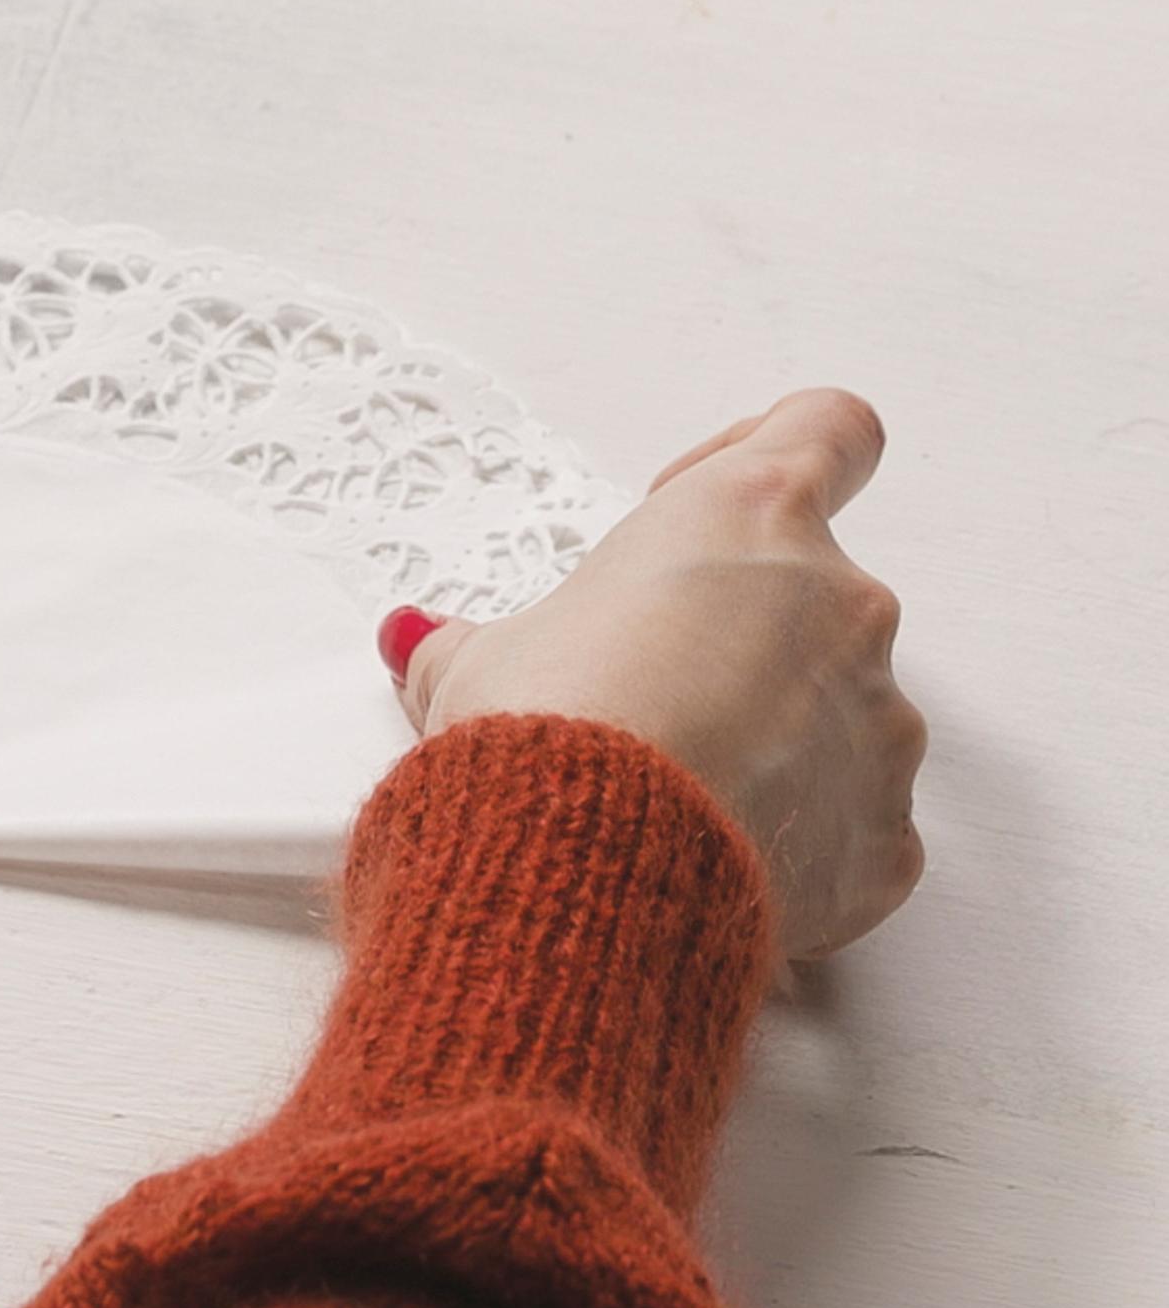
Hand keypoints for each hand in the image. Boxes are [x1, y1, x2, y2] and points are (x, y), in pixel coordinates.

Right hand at [380, 388, 924, 957]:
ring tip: (670, 793)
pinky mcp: (885, 838)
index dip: (764, 457)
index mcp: (749, 519)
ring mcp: (878, 724)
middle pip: (813, 594)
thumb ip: (466, 644)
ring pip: (839, 715)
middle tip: (639, 691)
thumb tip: (421, 642)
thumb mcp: (475, 663)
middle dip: (737, 639)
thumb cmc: (542, 734)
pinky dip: (797, 839)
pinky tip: (713, 858)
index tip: (692, 508)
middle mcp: (840, 606)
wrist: (584, 876)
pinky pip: (852, 825)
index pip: (829, 430)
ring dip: (769, 740)